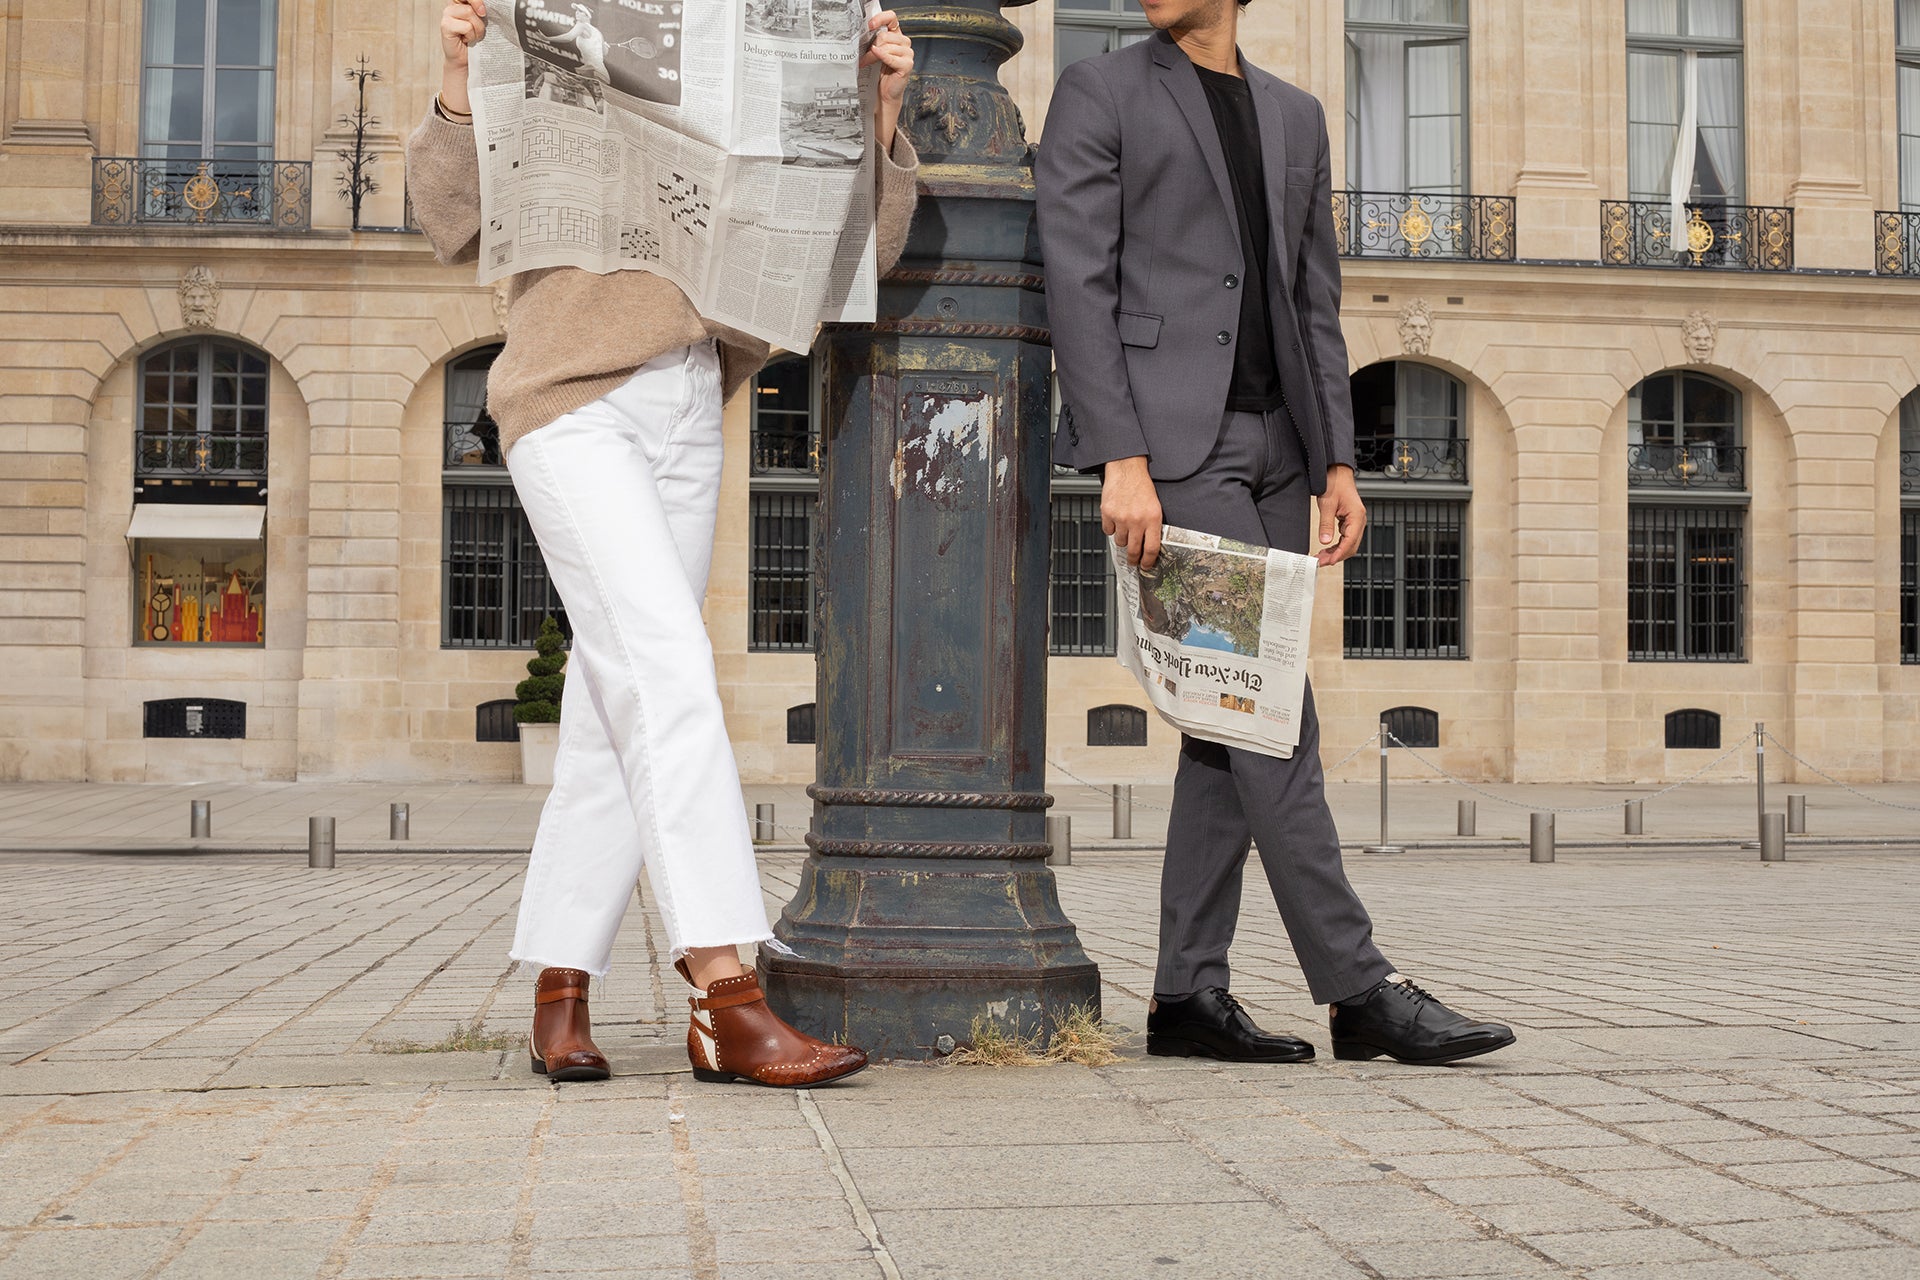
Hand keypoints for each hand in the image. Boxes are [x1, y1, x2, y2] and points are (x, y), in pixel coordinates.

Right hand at [441, 1, 487, 68]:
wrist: (466, 59)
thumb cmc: (475, 40)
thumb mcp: (481, 22)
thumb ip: (481, 11)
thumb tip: (490, 6)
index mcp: (461, 2)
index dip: (477, 0)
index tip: (483, 11)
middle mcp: (452, 6)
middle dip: (479, 9)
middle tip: (482, 17)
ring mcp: (447, 14)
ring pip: (469, 12)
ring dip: (477, 28)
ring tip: (474, 36)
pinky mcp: (445, 26)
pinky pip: (466, 26)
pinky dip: (471, 35)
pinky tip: (466, 40)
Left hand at [862, 11, 912, 150]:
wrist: (884, 93)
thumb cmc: (879, 73)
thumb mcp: (875, 53)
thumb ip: (873, 41)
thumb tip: (862, 32)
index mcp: (897, 36)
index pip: (892, 18)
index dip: (881, 19)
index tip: (869, 25)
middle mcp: (904, 43)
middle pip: (885, 36)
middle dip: (871, 45)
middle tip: (863, 55)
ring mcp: (908, 54)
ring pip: (887, 46)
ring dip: (873, 55)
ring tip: (867, 62)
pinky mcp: (907, 65)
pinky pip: (891, 57)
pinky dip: (881, 57)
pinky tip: (875, 57)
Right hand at [1102, 456, 1163, 570]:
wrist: (1126, 469)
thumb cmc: (1141, 486)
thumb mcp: (1155, 506)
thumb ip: (1152, 526)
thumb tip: (1149, 546)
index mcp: (1152, 518)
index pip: (1152, 548)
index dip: (1148, 561)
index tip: (1145, 565)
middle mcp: (1137, 520)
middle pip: (1134, 550)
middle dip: (1133, 559)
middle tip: (1133, 561)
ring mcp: (1121, 518)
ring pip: (1120, 542)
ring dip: (1122, 540)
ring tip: (1125, 530)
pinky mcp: (1108, 513)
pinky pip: (1108, 531)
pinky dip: (1111, 528)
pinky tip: (1116, 520)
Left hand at [1315, 465, 1365, 566]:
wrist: (1337, 472)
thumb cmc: (1335, 483)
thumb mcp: (1327, 504)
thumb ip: (1326, 524)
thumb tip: (1325, 541)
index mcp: (1357, 516)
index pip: (1350, 542)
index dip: (1339, 554)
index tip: (1328, 561)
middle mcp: (1359, 520)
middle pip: (1351, 546)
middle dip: (1336, 556)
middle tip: (1321, 562)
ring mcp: (1355, 521)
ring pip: (1348, 544)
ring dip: (1336, 552)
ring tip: (1321, 557)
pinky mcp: (1350, 521)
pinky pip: (1345, 538)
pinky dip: (1337, 545)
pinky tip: (1327, 549)